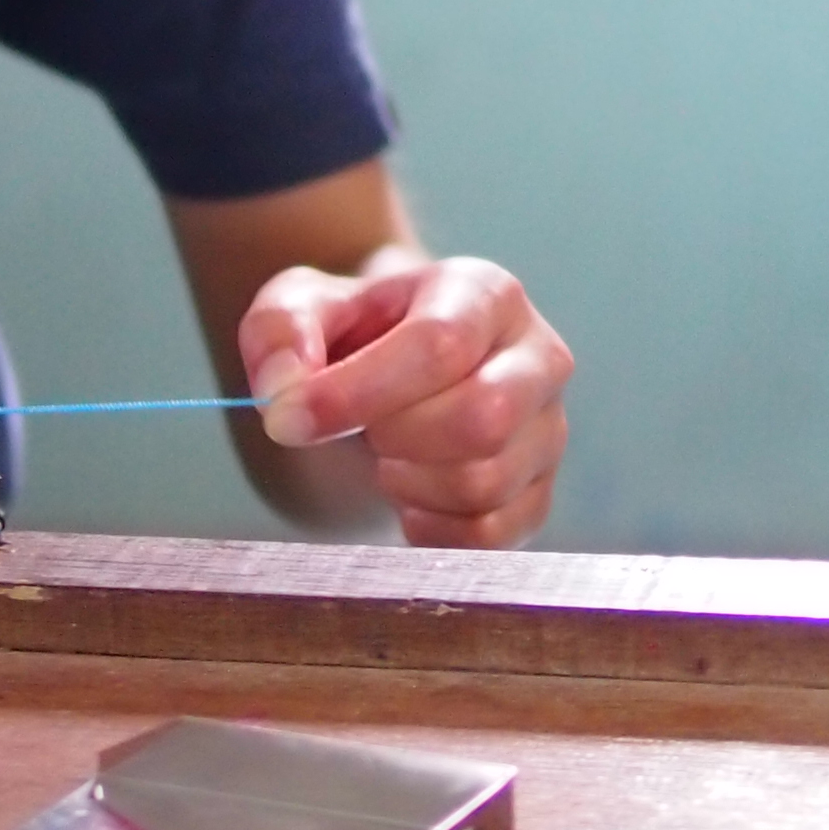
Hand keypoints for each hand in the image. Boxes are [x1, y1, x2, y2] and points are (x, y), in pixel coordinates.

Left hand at [239, 252, 569, 548]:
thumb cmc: (351, 338)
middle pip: (481, 418)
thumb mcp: (299, 309)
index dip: (357, 392)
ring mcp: (548, 430)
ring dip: (408, 483)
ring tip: (389, 454)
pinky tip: (411, 493)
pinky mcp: (539, 493)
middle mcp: (537, 356)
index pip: (439, 345)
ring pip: (484, 483)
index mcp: (483, 293)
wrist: (393, 382)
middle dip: (394, 438)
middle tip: (364, 429)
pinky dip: (430, 527)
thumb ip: (280, 329)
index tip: (288, 420)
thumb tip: (284, 389)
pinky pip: (488, 537)